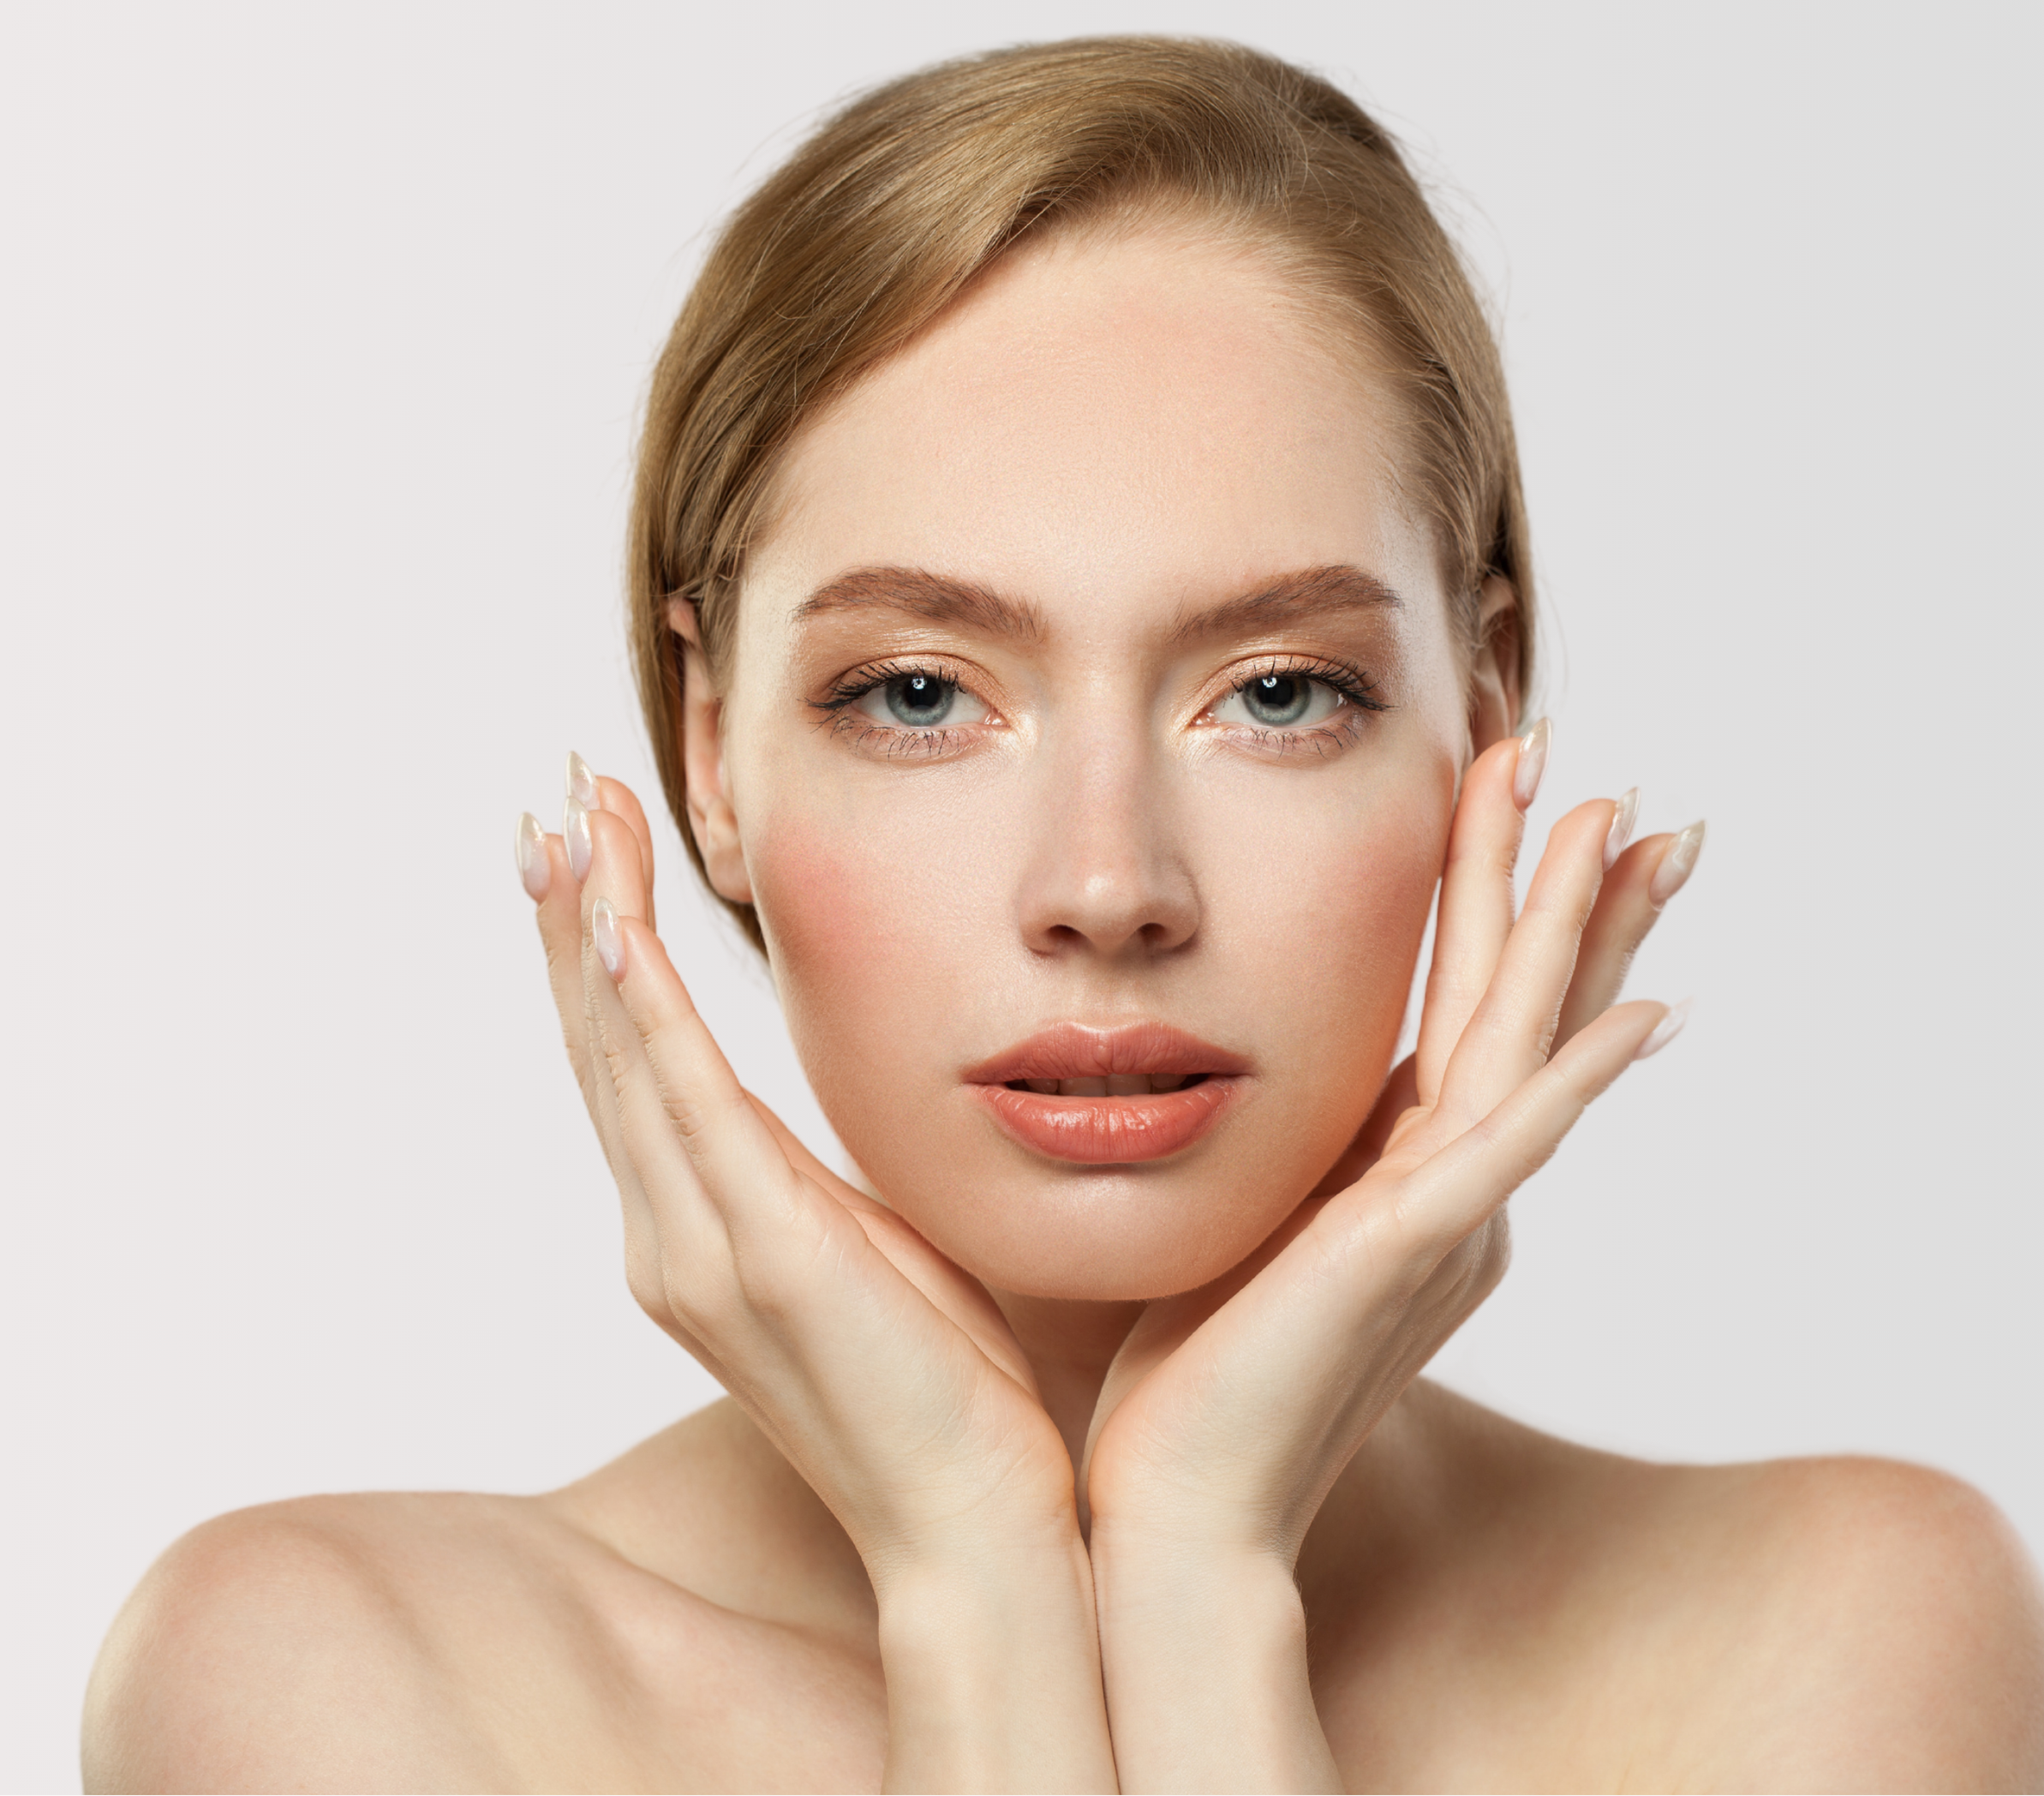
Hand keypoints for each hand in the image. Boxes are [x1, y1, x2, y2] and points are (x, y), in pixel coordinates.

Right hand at [518, 760, 1114, 1790]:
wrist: (978, 1522)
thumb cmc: (948, 1387)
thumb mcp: (879, 1249)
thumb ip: (832, 1184)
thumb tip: (852, 1106)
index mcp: (701, 1236)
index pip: (635, 1068)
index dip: (605, 957)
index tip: (599, 849)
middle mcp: (672, 1238)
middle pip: (602, 1045)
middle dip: (575, 915)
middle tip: (557, 797)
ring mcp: (700, 1250)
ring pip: (621, 1055)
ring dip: (590, 928)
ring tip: (565, 820)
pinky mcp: (758, 1255)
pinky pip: (679, 1098)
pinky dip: (637, 1001)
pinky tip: (613, 917)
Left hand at [1080, 728, 1698, 1788]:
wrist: (1172, 1506)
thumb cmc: (1185, 1373)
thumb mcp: (1244, 1217)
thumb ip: (1285, 1154)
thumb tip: (1282, 1090)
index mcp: (1403, 1181)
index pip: (1472, 1019)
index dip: (1510, 915)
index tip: (1533, 807)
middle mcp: (1444, 1193)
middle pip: (1520, 1009)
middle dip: (1565, 892)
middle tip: (1616, 784)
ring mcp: (1436, 1220)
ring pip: (1523, 1041)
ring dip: (1573, 931)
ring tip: (1623, 824)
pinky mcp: (1407, 1251)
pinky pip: (1512, 1144)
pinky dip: (1581, 1075)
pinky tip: (1647, 1009)